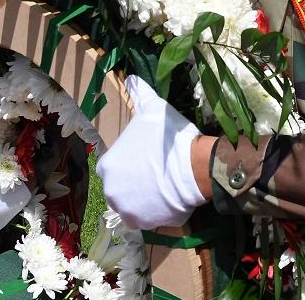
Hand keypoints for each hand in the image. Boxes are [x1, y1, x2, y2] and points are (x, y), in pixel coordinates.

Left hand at [95, 76, 205, 229]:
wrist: (197, 167)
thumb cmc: (171, 139)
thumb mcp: (153, 110)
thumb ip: (139, 94)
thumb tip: (132, 78)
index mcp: (108, 167)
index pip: (115, 164)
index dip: (133, 160)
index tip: (149, 156)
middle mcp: (111, 193)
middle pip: (123, 186)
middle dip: (137, 181)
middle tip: (159, 170)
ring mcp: (128, 212)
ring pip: (135, 204)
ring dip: (146, 197)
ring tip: (166, 184)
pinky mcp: (147, 225)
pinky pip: (150, 218)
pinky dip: (159, 210)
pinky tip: (172, 197)